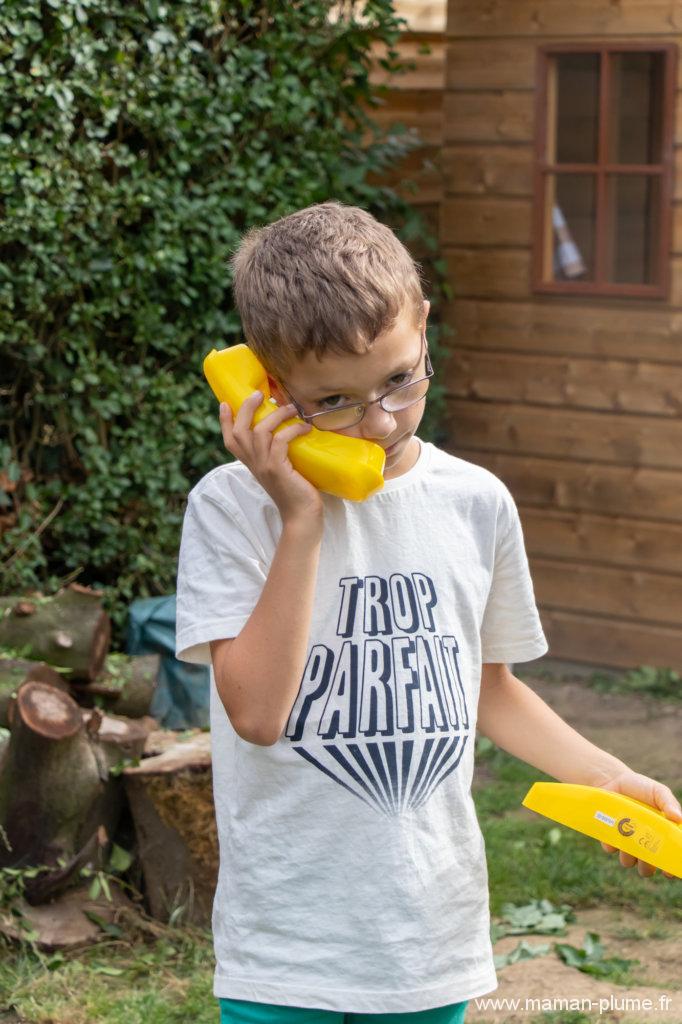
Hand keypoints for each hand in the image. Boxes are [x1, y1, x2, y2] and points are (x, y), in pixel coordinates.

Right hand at [219, 392, 323, 527]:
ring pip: (260, 431)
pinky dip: (293, 429)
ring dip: (277, 415)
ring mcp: (264, 466)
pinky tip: (305, 427)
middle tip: (259, 394)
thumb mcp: (279, 470)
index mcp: (251, 464)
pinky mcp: (278, 469)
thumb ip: (275, 454)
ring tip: (292, 407)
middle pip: (240, 431)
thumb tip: (285, 431)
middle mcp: (254, 464)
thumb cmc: (295, 492)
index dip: (225, 422)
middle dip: (246, 408)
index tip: (225, 403)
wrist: (301, 516)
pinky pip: (280, 441)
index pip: (230, 441)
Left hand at [594, 768, 681, 877]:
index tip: (667, 870)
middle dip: (646, 865)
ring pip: (628, 862)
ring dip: (628, 854)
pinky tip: (613, 826)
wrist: (612, 781)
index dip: (670, 869)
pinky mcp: (609, 839)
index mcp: (661, 838)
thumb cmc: (640, 788)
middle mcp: (644, 845)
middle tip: (645, 854)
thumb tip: (679, 818)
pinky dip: (612, 841)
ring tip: (628, 835)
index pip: (668, 861)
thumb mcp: (658, 792)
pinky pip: (610, 848)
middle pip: (647, 869)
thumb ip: (669, 803)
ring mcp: (625, 844)